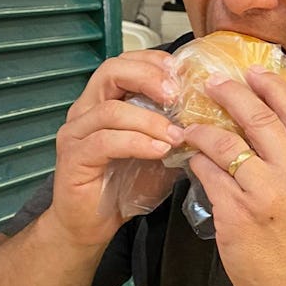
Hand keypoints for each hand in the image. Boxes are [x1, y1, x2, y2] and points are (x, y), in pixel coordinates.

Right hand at [49, 51, 182, 245]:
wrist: (93, 224)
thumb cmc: (127, 185)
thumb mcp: (162, 151)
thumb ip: (177, 130)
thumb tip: (213, 118)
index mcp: (107, 101)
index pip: (126, 62)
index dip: (154, 61)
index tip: (183, 72)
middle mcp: (87, 110)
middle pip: (112, 72)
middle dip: (149, 78)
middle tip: (177, 95)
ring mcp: (77, 133)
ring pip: (111, 109)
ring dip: (150, 119)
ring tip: (176, 134)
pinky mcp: (73, 158)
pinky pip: (105, 141)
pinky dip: (137, 143)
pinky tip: (159, 150)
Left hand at [182, 67, 285, 285]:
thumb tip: (268, 124)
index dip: (271, 86)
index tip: (252, 70)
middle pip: (259, 119)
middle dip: (232, 95)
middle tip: (211, 83)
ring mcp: (265, 193)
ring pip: (226, 144)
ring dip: (203, 130)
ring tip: (189, 126)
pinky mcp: (236, 213)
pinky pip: (209, 176)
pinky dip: (196, 164)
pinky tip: (190, 161)